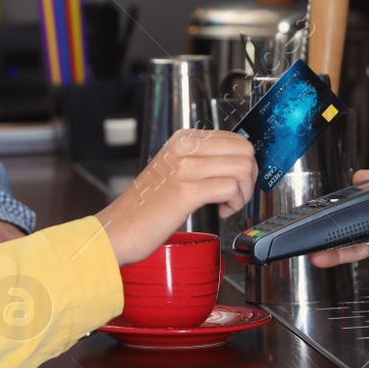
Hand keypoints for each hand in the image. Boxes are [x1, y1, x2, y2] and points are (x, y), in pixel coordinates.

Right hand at [95, 129, 256, 264]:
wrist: (119, 228)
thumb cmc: (148, 205)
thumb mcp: (175, 169)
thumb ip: (203, 160)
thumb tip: (240, 162)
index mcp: (183, 139)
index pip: (236, 139)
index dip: (245, 163)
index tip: (237, 182)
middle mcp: (184, 147)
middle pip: (244, 150)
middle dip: (250, 177)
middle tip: (237, 195)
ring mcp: (184, 168)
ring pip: (241, 167)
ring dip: (243, 192)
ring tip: (229, 205)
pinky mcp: (185, 191)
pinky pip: (230, 188)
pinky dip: (234, 203)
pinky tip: (222, 212)